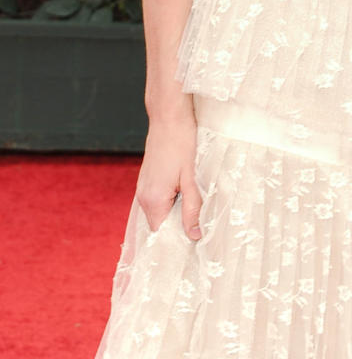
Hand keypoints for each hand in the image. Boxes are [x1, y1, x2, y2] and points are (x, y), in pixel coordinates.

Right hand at [136, 105, 201, 239]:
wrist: (168, 115)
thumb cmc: (181, 141)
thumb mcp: (192, 177)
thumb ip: (192, 208)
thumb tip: (194, 235)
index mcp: (153, 200)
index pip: (161, 236)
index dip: (178, 240)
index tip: (196, 243)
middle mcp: (143, 197)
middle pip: (160, 225)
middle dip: (179, 226)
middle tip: (201, 225)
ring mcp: (143, 188)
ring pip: (160, 212)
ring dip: (177, 212)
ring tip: (196, 206)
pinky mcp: (147, 180)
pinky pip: (158, 200)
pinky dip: (171, 201)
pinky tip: (186, 191)